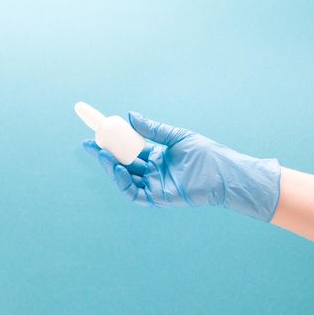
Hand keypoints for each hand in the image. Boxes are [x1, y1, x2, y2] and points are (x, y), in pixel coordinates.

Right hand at [82, 112, 280, 221]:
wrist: (224, 171)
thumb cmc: (206, 154)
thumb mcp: (176, 136)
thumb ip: (152, 129)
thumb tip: (129, 116)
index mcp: (156, 156)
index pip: (128, 148)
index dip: (112, 142)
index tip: (96, 131)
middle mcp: (152, 171)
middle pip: (122, 163)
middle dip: (104, 155)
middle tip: (89, 143)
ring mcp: (153, 185)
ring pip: (125, 179)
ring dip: (111, 168)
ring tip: (102, 154)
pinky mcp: (158, 198)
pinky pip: (134, 193)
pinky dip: (123, 182)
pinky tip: (117, 168)